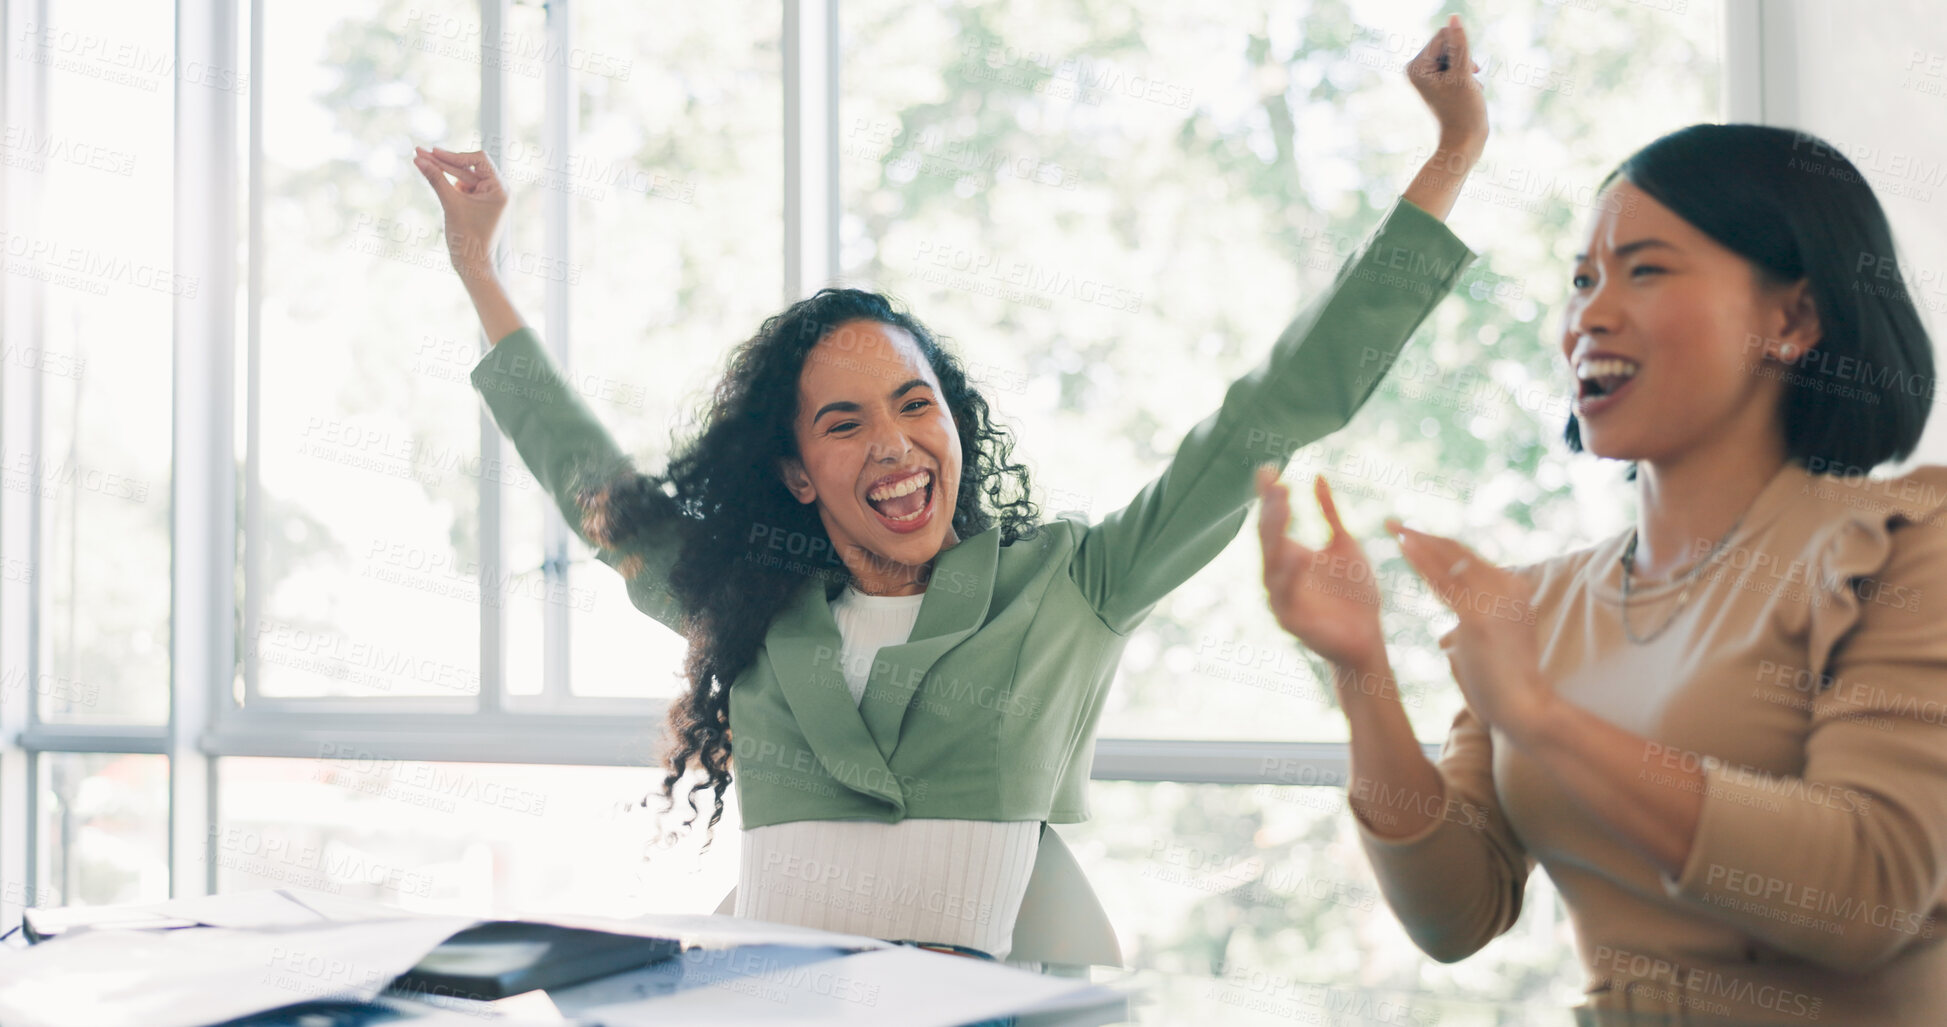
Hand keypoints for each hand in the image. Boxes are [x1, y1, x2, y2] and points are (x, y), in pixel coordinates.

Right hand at [413, 145, 507, 280]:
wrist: (472, 264)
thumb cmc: (466, 237)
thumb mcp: (450, 204)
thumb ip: (435, 179)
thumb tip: (419, 159)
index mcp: (500, 189)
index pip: (479, 160)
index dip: (454, 155)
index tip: (433, 152)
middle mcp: (499, 190)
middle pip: (469, 167)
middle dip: (443, 161)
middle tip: (419, 151)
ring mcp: (490, 196)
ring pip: (464, 176)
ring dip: (443, 170)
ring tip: (420, 160)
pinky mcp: (480, 203)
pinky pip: (463, 187)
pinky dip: (449, 183)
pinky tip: (432, 176)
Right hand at [1254, 467, 1386, 670]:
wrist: (1367, 637)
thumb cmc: (1356, 593)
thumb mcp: (1346, 544)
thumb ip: (1330, 513)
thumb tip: (1318, 476)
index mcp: (1289, 553)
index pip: (1272, 520)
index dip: (1269, 496)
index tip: (1269, 469)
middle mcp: (1279, 572)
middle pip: (1267, 537)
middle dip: (1271, 511)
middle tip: (1278, 486)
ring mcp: (1281, 596)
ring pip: (1270, 564)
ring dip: (1275, 536)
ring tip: (1282, 509)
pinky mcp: (1289, 619)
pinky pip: (1283, 596)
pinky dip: (1288, 576)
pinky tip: (1298, 557)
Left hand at [1388, 521, 1553, 736]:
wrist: (1525, 707)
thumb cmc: (1504, 685)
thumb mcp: (1491, 646)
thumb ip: (1467, 633)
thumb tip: (1444, 638)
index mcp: (1513, 589)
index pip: (1469, 559)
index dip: (1438, 544)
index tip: (1413, 535)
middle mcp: (1507, 586)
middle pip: (1458, 552)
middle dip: (1423, 534)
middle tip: (1394, 522)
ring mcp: (1495, 599)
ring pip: (1449, 560)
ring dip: (1418, 540)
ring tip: (1392, 526)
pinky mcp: (1478, 615)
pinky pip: (1442, 581)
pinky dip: (1421, 560)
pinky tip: (1403, 545)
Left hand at [1406, 15, 1486, 160]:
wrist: (1463, 144)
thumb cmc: (1463, 112)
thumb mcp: (1464, 74)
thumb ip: (1460, 44)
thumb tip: (1453, 17)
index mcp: (1415, 66)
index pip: (1444, 35)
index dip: (1461, 52)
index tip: (1460, 76)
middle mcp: (1416, 69)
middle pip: (1449, 43)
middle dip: (1464, 60)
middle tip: (1464, 84)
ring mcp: (1426, 76)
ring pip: (1456, 54)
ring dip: (1467, 69)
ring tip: (1467, 90)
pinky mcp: (1437, 83)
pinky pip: (1457, 65)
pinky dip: (1466, 77)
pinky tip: (1468, 93)